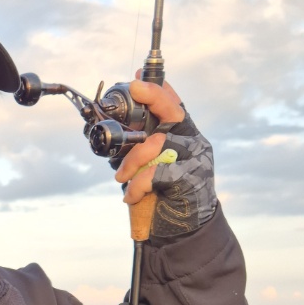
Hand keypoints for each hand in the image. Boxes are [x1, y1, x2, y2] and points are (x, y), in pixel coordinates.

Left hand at [112, 76, 183, 202]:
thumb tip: (109, 130)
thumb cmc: (163, 195)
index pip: (173, 103)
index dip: (158, 87)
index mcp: (182, 134)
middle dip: (153, 95)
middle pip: (173, 111)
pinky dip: (138, 184)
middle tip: (135, 87)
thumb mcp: (149, 167)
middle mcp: (192, 140)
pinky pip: (157, 172)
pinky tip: (131, 196)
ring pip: (158, 142)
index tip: (137, 75)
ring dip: (132, 160)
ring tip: (120, 178)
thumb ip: (138, 148)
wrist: (184, 229)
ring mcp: (195, 158)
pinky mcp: (190, 178)